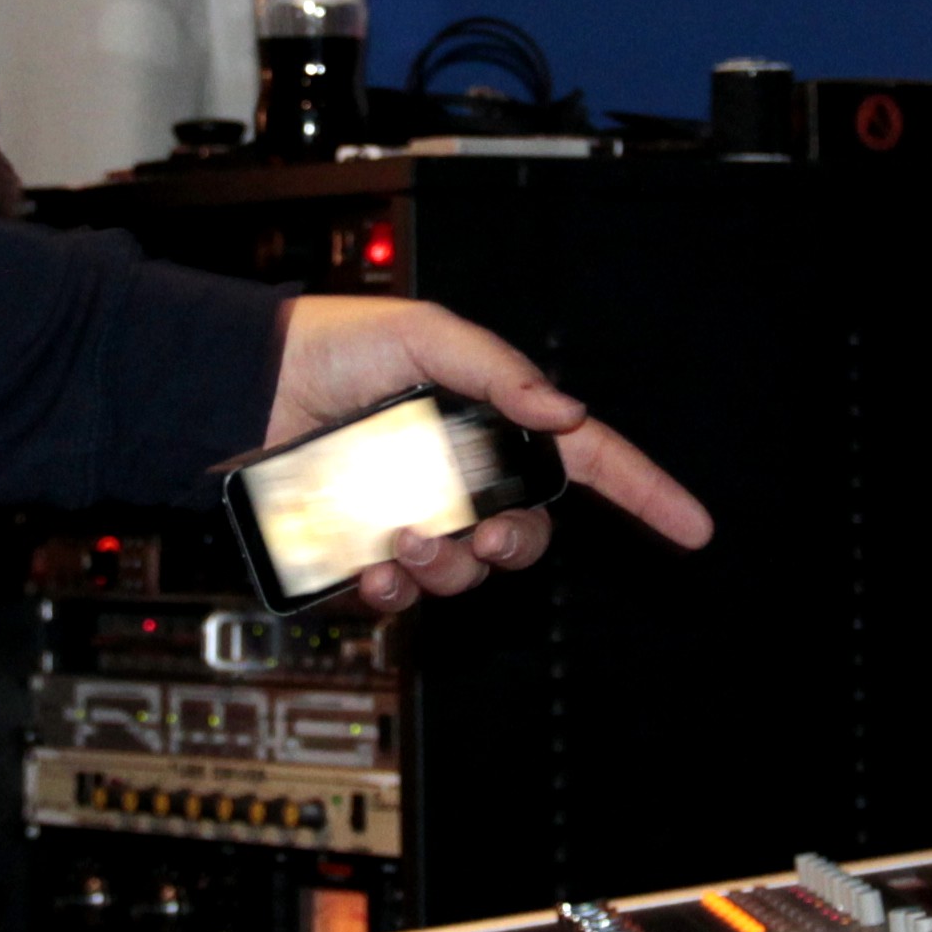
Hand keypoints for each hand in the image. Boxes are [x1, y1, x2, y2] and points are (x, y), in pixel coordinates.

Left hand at [264, 295, 716, 608]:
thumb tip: (565, 412)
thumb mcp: (423, 335)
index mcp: (491, 423)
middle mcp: (459, 478)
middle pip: (527, 535)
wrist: (237, 386)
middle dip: (515, 544)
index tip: (695, 527)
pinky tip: (370, 569)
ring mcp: (413, 519)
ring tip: (398, 536)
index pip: (586, 462)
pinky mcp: (362, 554)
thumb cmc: (327, 345)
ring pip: (464, 572)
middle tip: (483, 534)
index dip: (645, 494)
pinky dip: (391, 592)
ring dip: (443, 566)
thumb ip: (497, 371)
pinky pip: (400, 597)